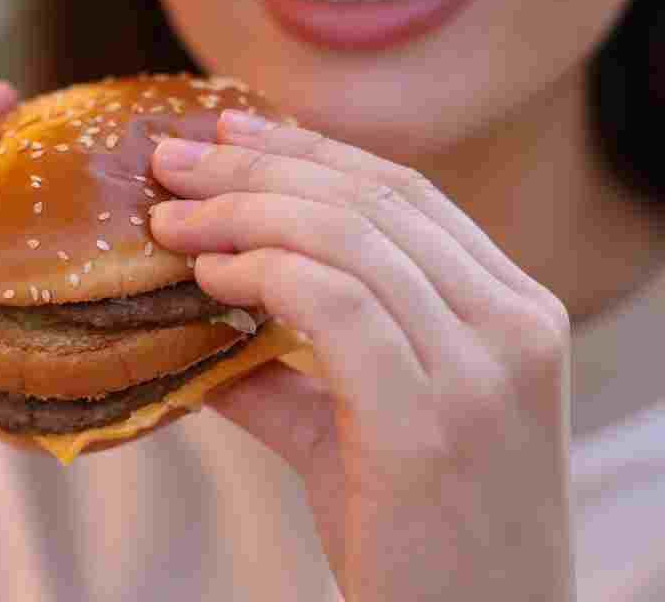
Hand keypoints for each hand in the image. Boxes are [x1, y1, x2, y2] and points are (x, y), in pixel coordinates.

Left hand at [149, 110, 571, 601]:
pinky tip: (207, 277)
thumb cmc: (422, 544)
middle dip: (257, 167)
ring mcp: (481, 370)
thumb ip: (285, 375)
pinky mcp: (431, 421)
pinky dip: (261, 273)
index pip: (404, 196)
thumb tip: (196, 331)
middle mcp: (511, 325)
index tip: (227, 135)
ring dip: (241, 214)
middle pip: (370, 200)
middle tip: (172, 159)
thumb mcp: (357, 436)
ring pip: (349, 239)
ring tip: (167, 221)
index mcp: (511, 313)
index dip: (308, 153)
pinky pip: (335, 304)